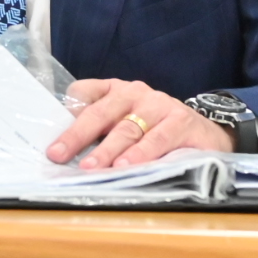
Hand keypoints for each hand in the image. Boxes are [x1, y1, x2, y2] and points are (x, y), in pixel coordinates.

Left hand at [46, 79, 231, 168]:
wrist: (207, 132)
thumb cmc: (156, 129)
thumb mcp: (127, 122)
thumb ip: (101, 129)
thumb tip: (65, 152)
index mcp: (115, 90)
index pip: (85, 92)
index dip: (67, 110)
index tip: (51, 132)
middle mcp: (135, 93)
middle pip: (101, 112)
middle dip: (77, 135)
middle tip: (59, 154)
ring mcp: (159, 105)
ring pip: (127, 129)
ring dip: (107, 150)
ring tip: (91, 167)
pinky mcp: (181, 121)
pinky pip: (157, 139)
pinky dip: (140, 154)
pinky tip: (126, 167)